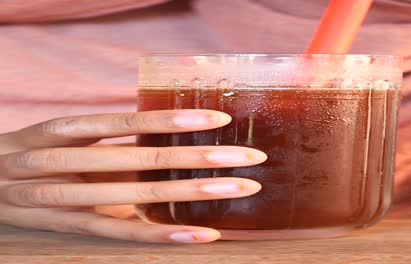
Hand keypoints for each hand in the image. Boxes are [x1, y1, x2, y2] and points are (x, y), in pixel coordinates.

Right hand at [0, 110, 265, 242]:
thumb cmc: (28, 158)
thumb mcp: (61, 139)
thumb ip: (106, 140)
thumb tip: (159, 133)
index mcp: (61, 130)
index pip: (125, 121)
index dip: (171, 120)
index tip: (220, 119)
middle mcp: (60, 161)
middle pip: (141, 159)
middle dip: (200, 158)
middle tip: (250, 157)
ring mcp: (61, 199)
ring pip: (135, 196)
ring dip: (191, 194)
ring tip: (236, 189)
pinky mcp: (64, 229)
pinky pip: (118, 234)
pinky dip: (161, 235)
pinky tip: (200, 235)